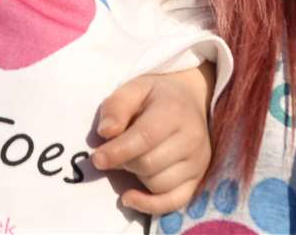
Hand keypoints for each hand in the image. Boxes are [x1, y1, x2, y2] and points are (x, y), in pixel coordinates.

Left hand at [90, 64, 214, 214]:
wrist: (192, 101)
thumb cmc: (157, 96)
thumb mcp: (134, 89)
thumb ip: (116, 107)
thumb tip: (105, 133)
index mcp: (174, 112)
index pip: (145, 138)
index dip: (118, 151)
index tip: (97, 158)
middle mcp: (191, 139)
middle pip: (149, 165)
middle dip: (124, 162)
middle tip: (114, 153)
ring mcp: (198, 162)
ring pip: (158, 184)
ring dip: (136, 177)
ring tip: (132, 159)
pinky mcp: (198, 179)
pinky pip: (174, 202)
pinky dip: (150, 205)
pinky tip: (130, 197)